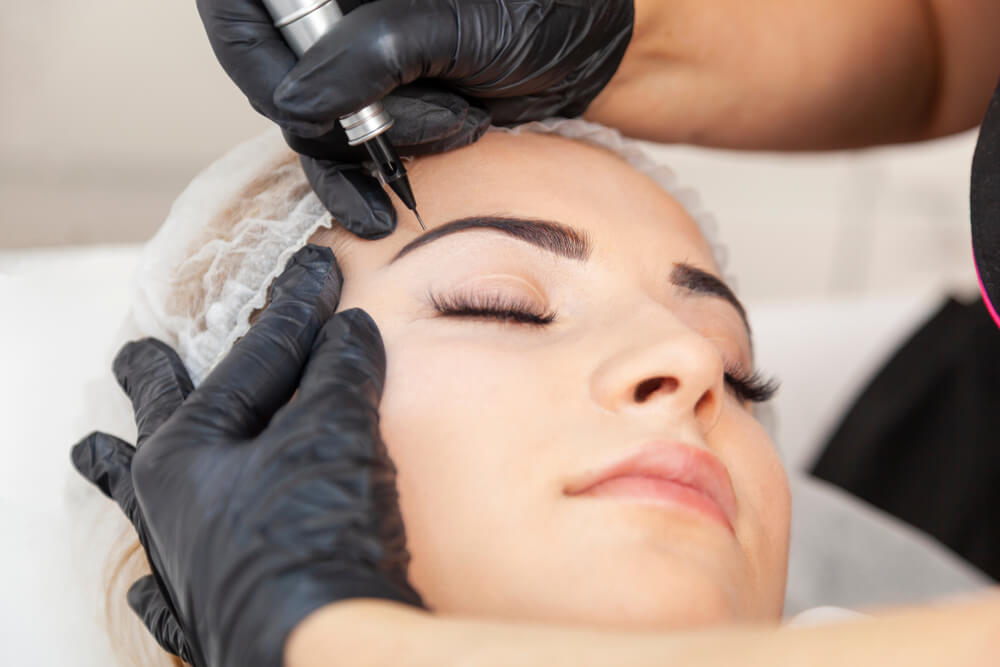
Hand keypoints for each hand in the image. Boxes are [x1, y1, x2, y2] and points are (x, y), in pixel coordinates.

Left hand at [71, 245, 422, 666]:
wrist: (310, 645)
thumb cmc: (308, 530)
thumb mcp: (331, 430)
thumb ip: (337, 373)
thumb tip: (346, 329)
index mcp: (186, 451)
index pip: (251, 361)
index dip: (292, 313)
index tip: (313, 274)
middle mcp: (168, 505)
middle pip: (161, 423)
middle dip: (151, 382)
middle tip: (131, 353)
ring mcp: (181, 562)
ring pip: (138, 506)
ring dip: (118, 475)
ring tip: (89, 451)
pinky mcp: (204, 615)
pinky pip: (163, 595)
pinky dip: (153, 584)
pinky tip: (141, 586)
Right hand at [196, 0, 632, 236]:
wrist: (596, 50)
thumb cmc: (546, 7)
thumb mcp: (459, 24)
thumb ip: (369, 57)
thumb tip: (293, 106)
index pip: (245, 7)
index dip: (253, 50)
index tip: (297, 96)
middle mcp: (332, 14)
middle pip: (271, 70)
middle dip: (343, 111)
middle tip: (411, 117)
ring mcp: (350, 62)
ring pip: (312, 122)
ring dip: (375, 146)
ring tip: (459, 124)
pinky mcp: (375, 109)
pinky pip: (341, 155)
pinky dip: (365, 182)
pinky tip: (385, 208)